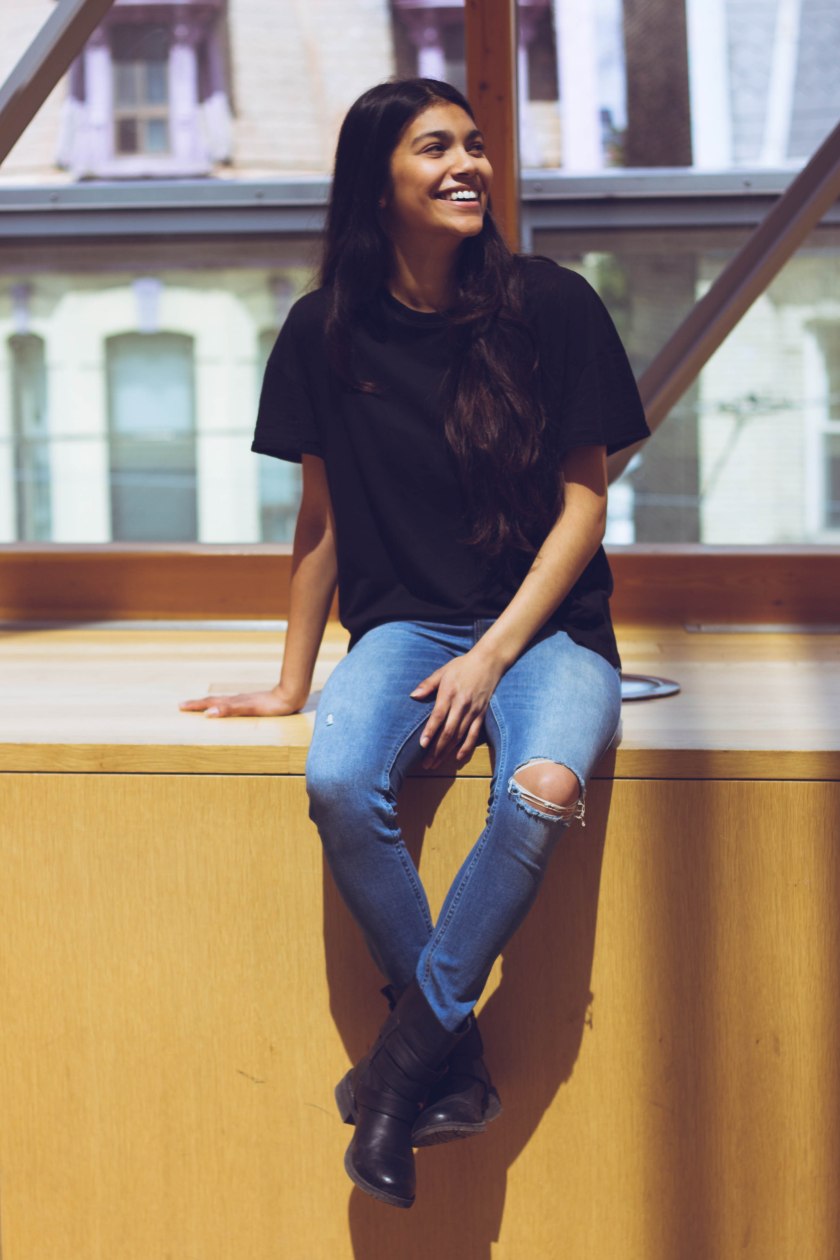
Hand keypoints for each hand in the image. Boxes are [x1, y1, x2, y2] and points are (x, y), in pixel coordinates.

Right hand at [179, 685, 304, 717]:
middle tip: (183, 705)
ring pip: (223, 702)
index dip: (195, 705)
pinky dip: (224, 706)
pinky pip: (233, 704)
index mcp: (234, 702)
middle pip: (213, 701)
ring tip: (201, 706)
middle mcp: (237, 700)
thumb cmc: (271, 706)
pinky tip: (228, 708)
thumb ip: (229, 710)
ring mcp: (245, 701)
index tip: (180, 705)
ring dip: (209, 704)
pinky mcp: (254, 703)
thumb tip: (208, 714)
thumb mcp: (249, 709)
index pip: (210, 703)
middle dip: (198, 704)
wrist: (290, 696)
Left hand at [410, 649, 503, 768]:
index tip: (422, 745)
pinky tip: (457, 757)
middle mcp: (461, 705)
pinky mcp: (481, 714)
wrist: (488, 662)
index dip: (430, 731)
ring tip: (436, 763)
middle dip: (436, 749)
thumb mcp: (443, 671)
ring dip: (447, 752)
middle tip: (426, 763)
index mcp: (449, 693)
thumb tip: (413, 695)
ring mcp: (473, 711)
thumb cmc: (462, 666)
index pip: (438, 716)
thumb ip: (428, 684)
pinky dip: (466, 747)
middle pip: (448, 731)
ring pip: (459, 736)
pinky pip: (474, 734)